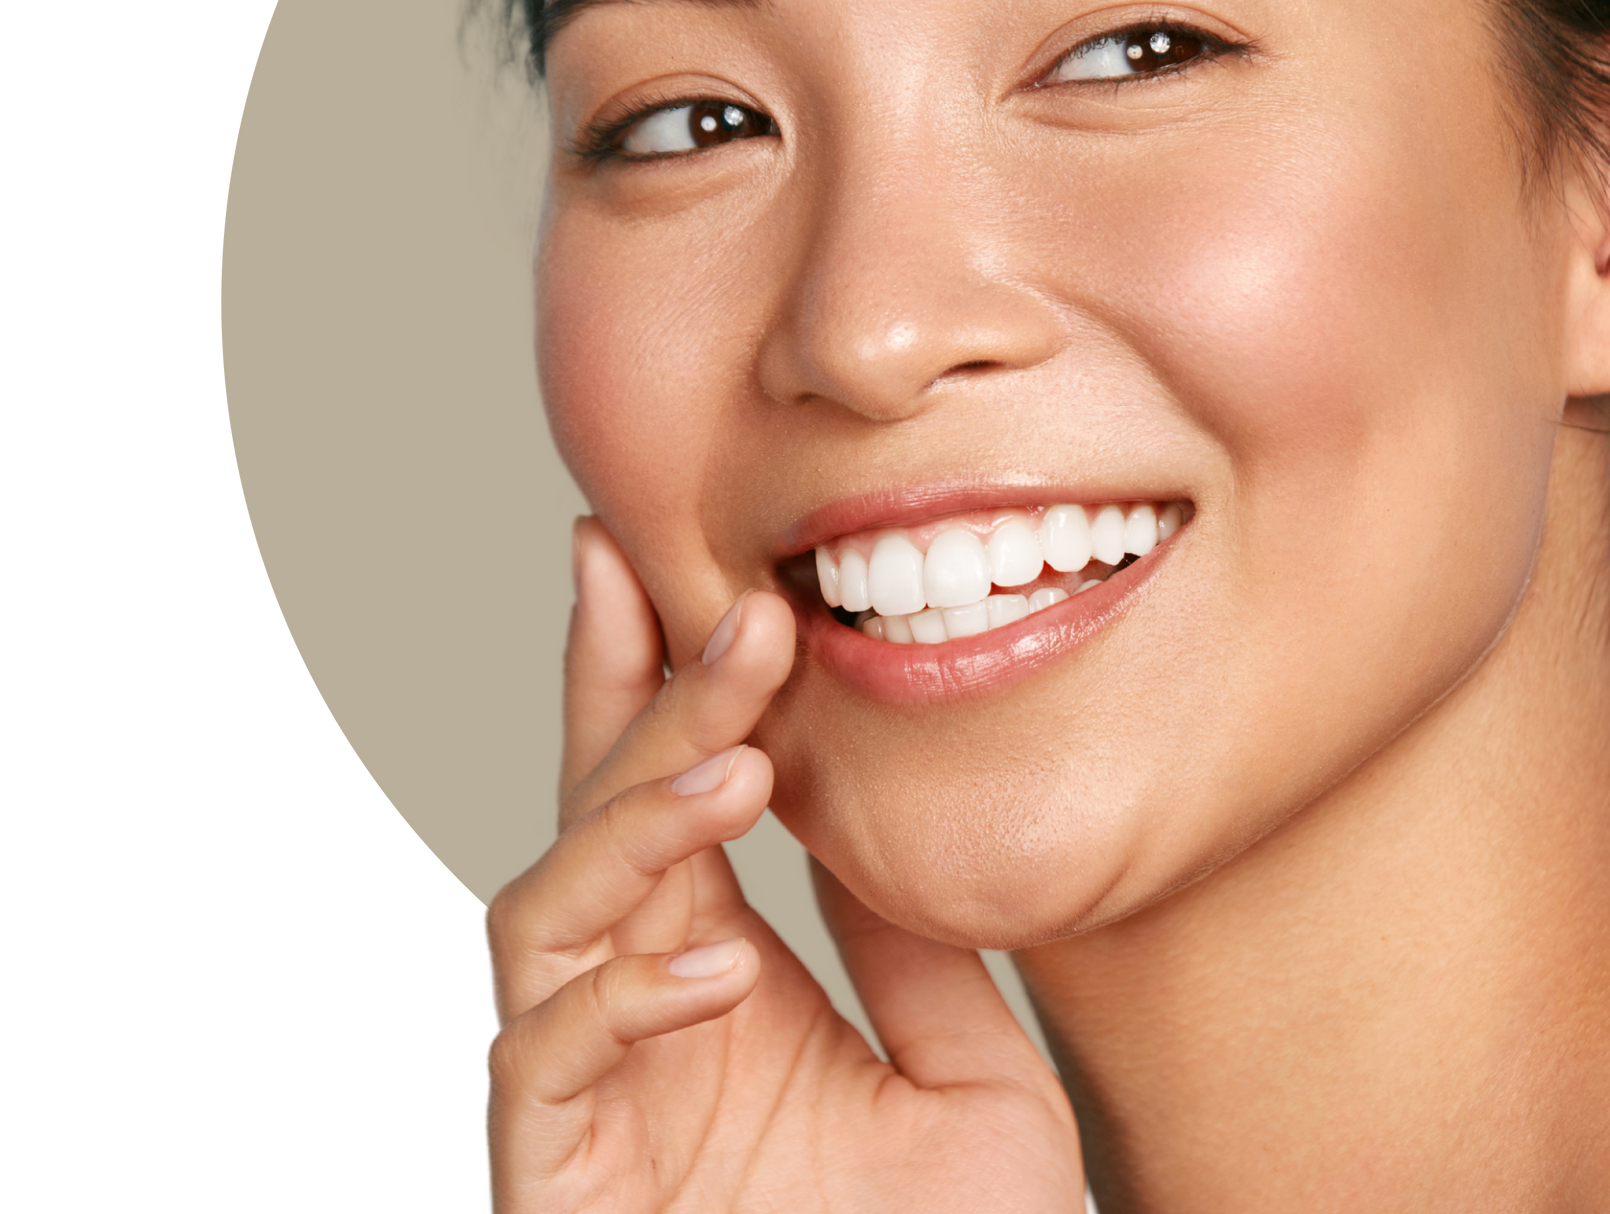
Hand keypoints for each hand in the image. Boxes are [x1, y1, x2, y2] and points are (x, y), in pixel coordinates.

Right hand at [481, 516, 1088, 1210]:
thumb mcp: (970, 1084)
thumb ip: (910, 954)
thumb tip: (874, 816)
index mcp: (723, 986)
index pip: (668, 805)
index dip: (652, 682)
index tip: (661, 558)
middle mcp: (640, 1028)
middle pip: (596, 824)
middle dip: (632, 703)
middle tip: (694, 596)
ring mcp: (589, 1111)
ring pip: (539, 920)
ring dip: (627, 828)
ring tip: (731, 771)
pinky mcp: (555, 1195)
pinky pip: (542, 1073)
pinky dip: (615, 1004)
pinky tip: (709, 968)